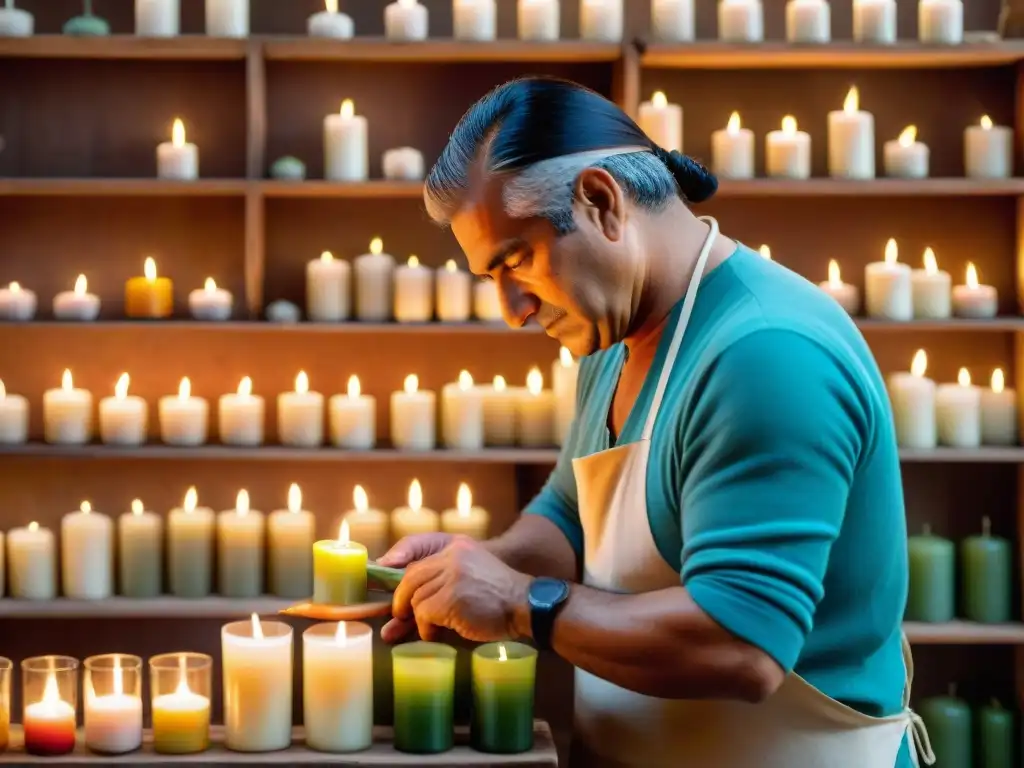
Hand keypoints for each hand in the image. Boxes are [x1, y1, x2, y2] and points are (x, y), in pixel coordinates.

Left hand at [383, 536, 530, 643]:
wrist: (526, 605)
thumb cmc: (500, 599)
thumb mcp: (473, 574)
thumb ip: (446, 577)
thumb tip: (407, 601)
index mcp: (457, 547)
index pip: (418, 561)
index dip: (403, 581)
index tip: (398, 598)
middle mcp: (452, 557)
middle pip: (411, 578)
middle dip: (401, 600)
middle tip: (399, 617)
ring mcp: (451, 576)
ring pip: (417, 599)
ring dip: (420, 619)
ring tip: (433, 630)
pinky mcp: (451, 598)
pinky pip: (424, 614)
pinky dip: (427, 629)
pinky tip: (438, 634)